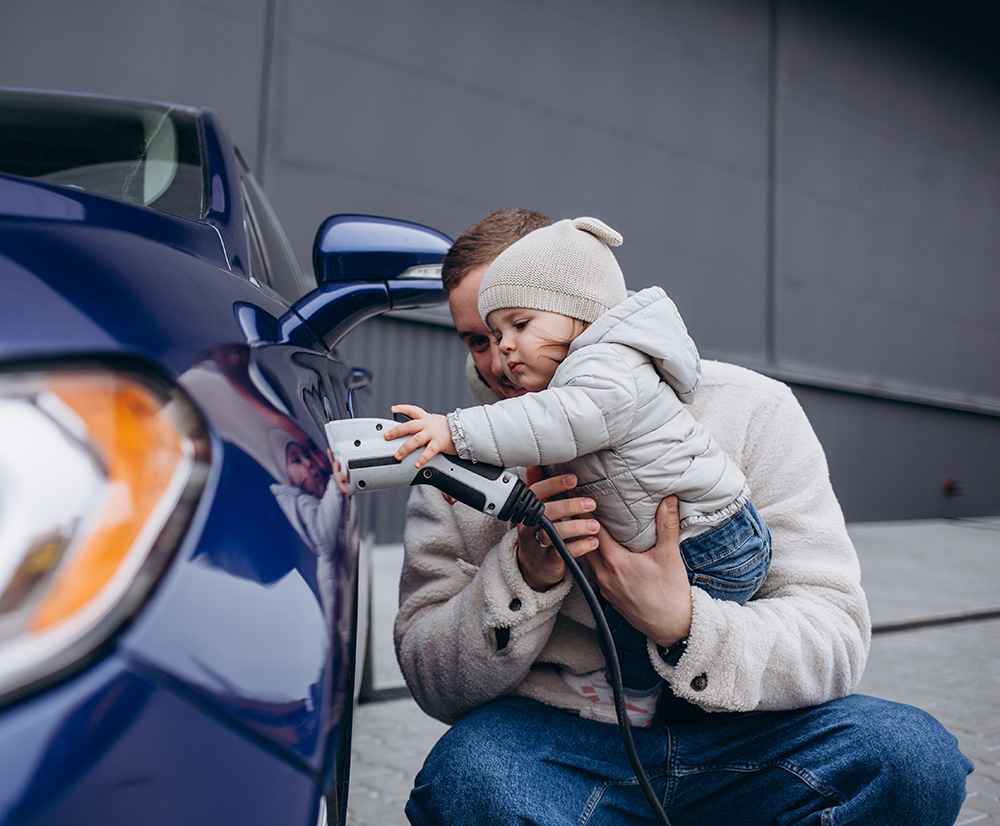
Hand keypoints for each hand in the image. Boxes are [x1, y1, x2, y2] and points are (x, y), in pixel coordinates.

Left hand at [386, 404, 455, 467]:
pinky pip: (428, 452)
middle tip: (387, 436)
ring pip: (415, 440)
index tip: (393, 408)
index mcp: (426, 418)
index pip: (412, 410)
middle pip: (409, 426)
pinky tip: (416, 464)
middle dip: (396, 431)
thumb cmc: (450, 429)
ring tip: (398, 455)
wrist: (465, 431)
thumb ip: (425, 426)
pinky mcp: (439, 443)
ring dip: (405, 448)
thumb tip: (415, 432)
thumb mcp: (436, 423)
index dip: (402, 408)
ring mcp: (433, 434)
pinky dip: (422, 459)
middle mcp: (428, 425)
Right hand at [516, 468, 599, 590]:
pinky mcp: (546, 561)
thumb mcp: (536, 508)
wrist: (533, 566)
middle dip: (569, 506)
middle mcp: (528, 525)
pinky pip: (562, 553)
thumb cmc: (538, 530)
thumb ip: (537, 487)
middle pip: (545, 512)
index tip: (573, 479)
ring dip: (576, 527)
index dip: (554, 484)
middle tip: (591, 504)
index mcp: (527, 509)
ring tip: (595, 525)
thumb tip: (535, 463)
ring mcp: (535, 544)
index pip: (536, 492)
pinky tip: (593, 542)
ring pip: (552, 534)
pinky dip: (579, 547)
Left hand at [587, 496, 691, 647]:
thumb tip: (669, 500)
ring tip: (587, 528)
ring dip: (586, 544)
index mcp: (616, 562)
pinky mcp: (608, 597)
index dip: (587, 514)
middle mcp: (604, 575)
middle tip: (578, 510)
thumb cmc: (671, 594)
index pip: (594, 531)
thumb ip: (667, 525)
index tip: (581, 499)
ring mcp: (604, 588)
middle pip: (584, 545)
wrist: (672, 628)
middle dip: (581, 527)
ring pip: (588, 560)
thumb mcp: (670, 556)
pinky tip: (602, 554)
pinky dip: (594, 560)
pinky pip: (595, 573)